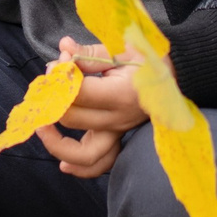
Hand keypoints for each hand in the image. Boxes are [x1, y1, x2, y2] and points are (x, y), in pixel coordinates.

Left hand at [34, 37, 148, 179]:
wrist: (174, 76)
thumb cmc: (148, 58)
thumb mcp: (122, 48)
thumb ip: (90, 53)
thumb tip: (63, 48)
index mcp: (121, 93)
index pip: (79, 93)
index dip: (61, 77)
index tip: (59, 62)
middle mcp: (119, 119)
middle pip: (73, 118)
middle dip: (52, 100)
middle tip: (46, 83)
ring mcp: (119, 133)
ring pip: (86, 154)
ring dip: (57, 144)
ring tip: (42, 127)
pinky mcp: (118, 139)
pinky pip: (101, 164)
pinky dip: (81, 169)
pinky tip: (63, 165)